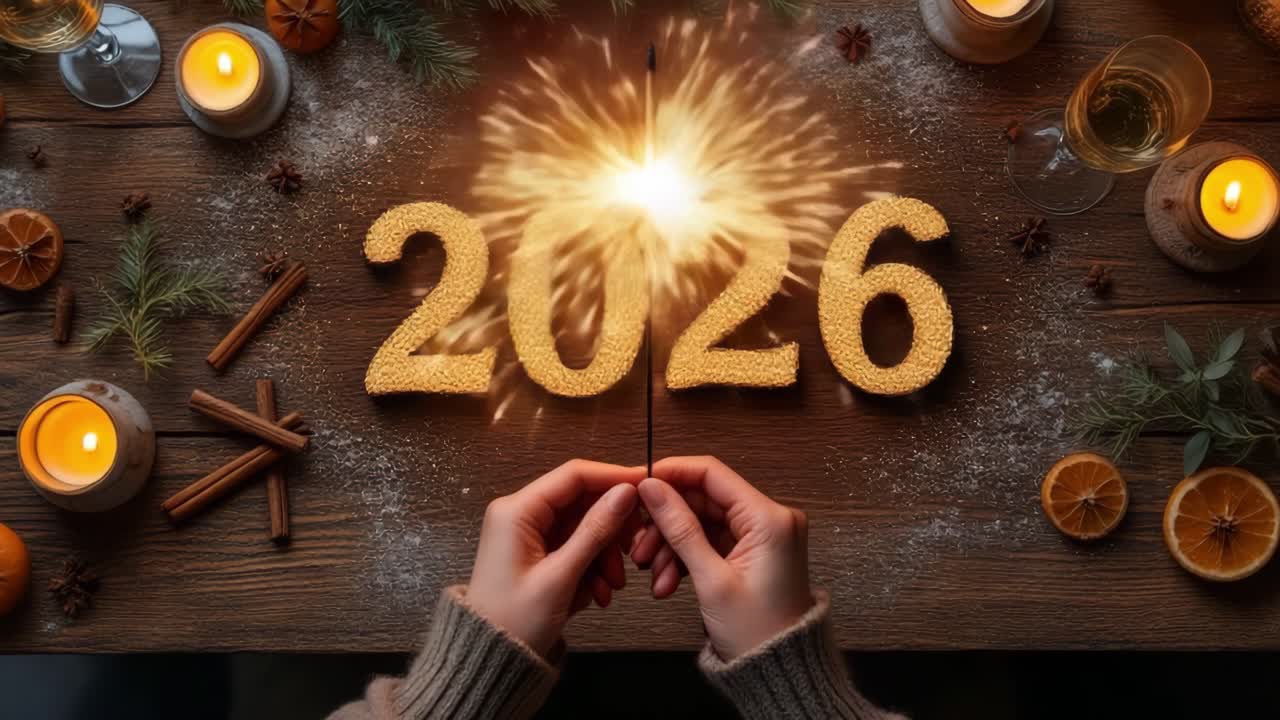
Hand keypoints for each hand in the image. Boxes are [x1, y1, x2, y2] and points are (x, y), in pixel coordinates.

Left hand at [466, 459, 644, 657]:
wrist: (489, 661)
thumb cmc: (514, 622)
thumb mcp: (561, 576)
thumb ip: (595, 530)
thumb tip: (626, 492)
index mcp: (516, 511)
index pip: (573, 475)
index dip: (612, 477)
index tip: (646, 485)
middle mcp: (519, 514)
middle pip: (581, 502)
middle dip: (609, 529)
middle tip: (633, 550)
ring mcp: (527, 534)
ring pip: (582, 528)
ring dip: (602, 555)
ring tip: (611, 586)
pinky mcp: (535, 553)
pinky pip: (573, 547)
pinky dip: (590, 567)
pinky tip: (598, 593)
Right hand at [632, 456, 812, 660]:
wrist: (779, 671)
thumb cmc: (758, 633)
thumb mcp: (710, 579)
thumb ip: (680, 528)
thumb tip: (652, 488)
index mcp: (770, 518)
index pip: (713, 473)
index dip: (672, 473)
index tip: (640, 482)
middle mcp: (770, 519)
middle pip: (703, 500)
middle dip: (666, 523)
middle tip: (638, 545)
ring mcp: (761, 536)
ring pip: (701, 522)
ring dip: (672, 545)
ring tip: (653, 574)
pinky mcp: (751, 551)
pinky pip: (710, 541)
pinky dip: (686, 558)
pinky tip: (668, 581)